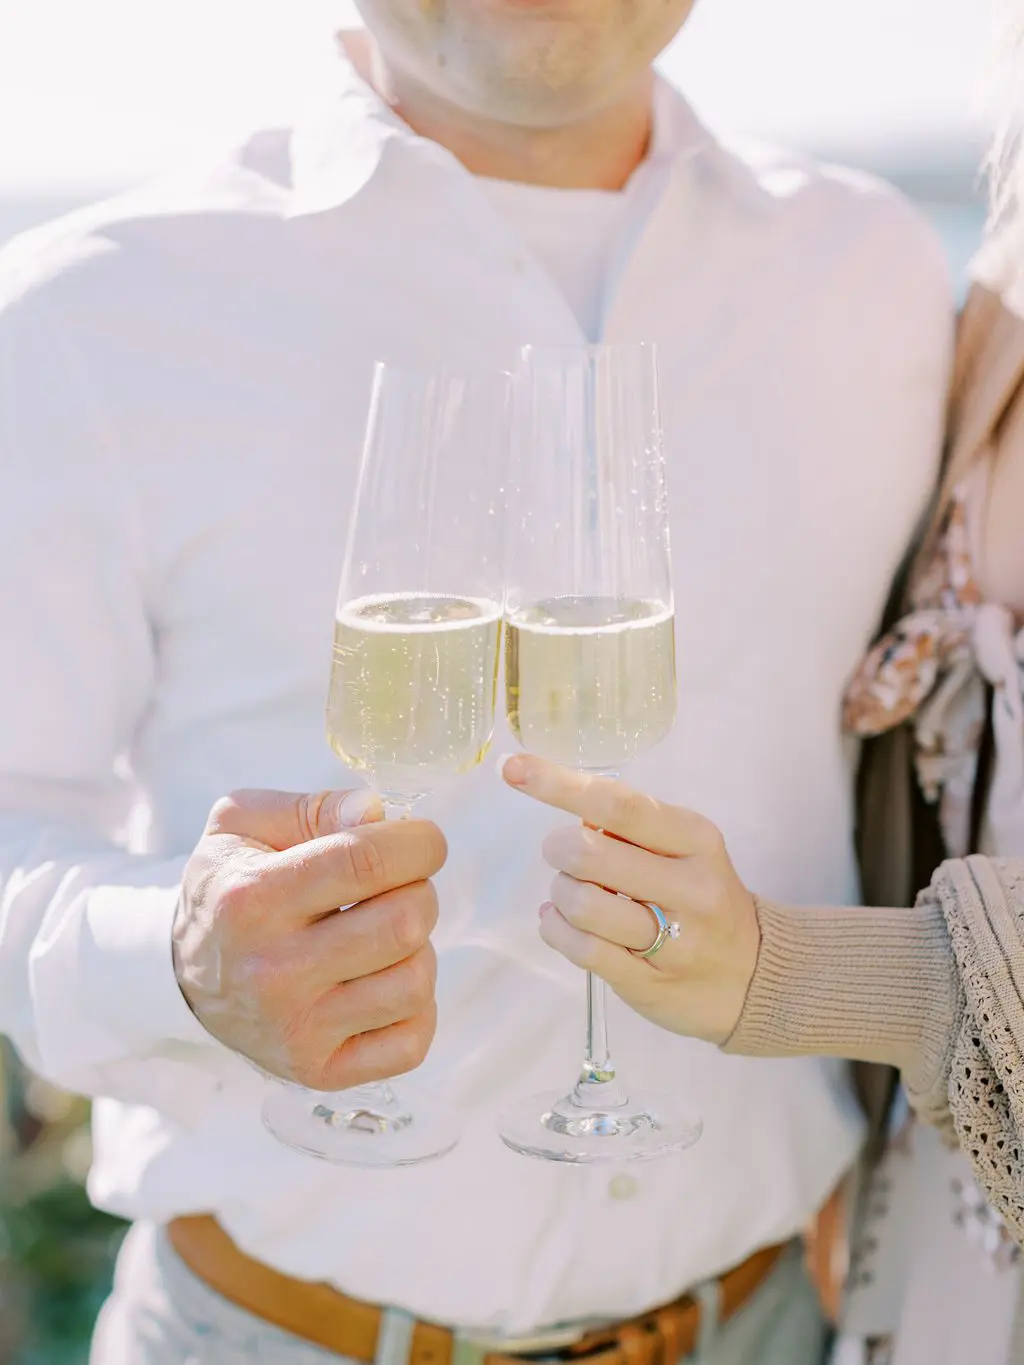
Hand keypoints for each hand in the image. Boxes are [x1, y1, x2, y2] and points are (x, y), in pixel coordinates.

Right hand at [172, 787, 446, 1087]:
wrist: (185, 978)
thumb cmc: (229, 889)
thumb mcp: (243, 826)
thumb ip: (312, 808)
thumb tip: (373, 812)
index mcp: (253, 900)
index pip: (365, 862)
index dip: (417, 843)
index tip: (422, 841)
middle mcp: (273, 971)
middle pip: (404, 923)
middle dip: (419, 892)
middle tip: (397, 889)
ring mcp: (298, 1030)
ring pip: (415, 982)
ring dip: (417, 950)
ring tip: (382, 938)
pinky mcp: (319, 1071)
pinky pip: (413, 1041)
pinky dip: (415, 1007)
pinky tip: (381, 982)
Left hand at [501, 754, 759, 1045]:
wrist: (754, 977)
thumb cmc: (702, 897)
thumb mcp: (685, 850)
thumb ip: (632, 828)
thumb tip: (569, 804)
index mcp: (696, 839)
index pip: (618, 804)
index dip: (559, 784)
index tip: (515, 767)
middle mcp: (690, 886)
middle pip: (589, 854)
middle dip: (558, 850)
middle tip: (562, 855)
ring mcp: (673, 940)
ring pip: (581, 904)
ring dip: (560, 894)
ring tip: (572, 894)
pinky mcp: (649, 982)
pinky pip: (581, 949)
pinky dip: (555, 929)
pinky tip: (560, 921)